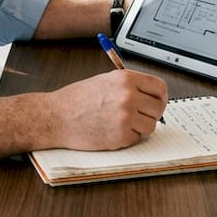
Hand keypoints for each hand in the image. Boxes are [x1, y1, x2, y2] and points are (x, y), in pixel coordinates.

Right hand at [46, 70, 167, 150]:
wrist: (56, 117)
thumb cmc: (76, 99)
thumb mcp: (105, 81)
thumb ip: (129, 86)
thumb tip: (151, 96)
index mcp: (126, 79)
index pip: (160, 87)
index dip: (160, 97)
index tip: (156, 102)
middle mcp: (128, 96)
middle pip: (158, 108)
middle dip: (150, 114)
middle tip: (138, 116)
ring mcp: (126, 117)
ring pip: (150, 125)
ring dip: (139, 127)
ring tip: (120, 123)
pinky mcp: (121, 136)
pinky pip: (137, 138)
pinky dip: (127, 137)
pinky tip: (111, 130)